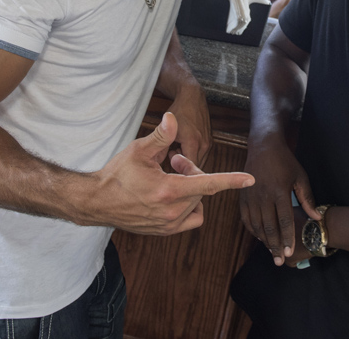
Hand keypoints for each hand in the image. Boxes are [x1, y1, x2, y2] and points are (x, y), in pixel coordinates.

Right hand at [79, 112, 252, 234]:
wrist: (98, 202)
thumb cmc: (117, 174)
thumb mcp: (139, 149)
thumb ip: (161, 135)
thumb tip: (173, 118)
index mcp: (169, 190)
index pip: (208, 184)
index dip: (231, 180)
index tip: (250, 179)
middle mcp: (171, 211)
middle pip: (201, 188)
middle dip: (192, 171)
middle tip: (173, 159)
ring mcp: (168, 224)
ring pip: (197, 202)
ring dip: (191, 188)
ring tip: (170, 176)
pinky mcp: (164, 231)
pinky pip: (191, 218)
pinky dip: (189, 205)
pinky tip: (173, 194)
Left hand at [167, 82, 211, 166]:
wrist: (192, 97)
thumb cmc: (180, 111)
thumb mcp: (168, 130)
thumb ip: (163, 147)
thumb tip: (159, 162)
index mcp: (193, 142)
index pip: (188, 168)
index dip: (178, 171)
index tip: (168, 168)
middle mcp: (204, 144)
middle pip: (194, 167)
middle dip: (182, 167)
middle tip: (169, 159)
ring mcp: (208, 143)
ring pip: (198, 162)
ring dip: (186, 161)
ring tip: (175, 151)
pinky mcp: (209, 141)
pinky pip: (200, 155)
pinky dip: (191, 155)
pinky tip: (181, 147)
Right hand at [239, 137, 318, 265]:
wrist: (263, 147)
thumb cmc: (285, 162)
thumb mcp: (300, 177)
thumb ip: (307, 199)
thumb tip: (316, 218)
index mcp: (279, 192)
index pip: (283, 220)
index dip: (287, 238)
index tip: (289, 252)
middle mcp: (263, 196)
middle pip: (269, 227)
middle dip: (274, 246)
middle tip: (279, 261)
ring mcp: (251, 196)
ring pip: (256, 225)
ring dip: (263, 240)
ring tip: (271, 252)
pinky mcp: (243, 196)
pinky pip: (246, 218)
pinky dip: (252, 230)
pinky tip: (259, 237)